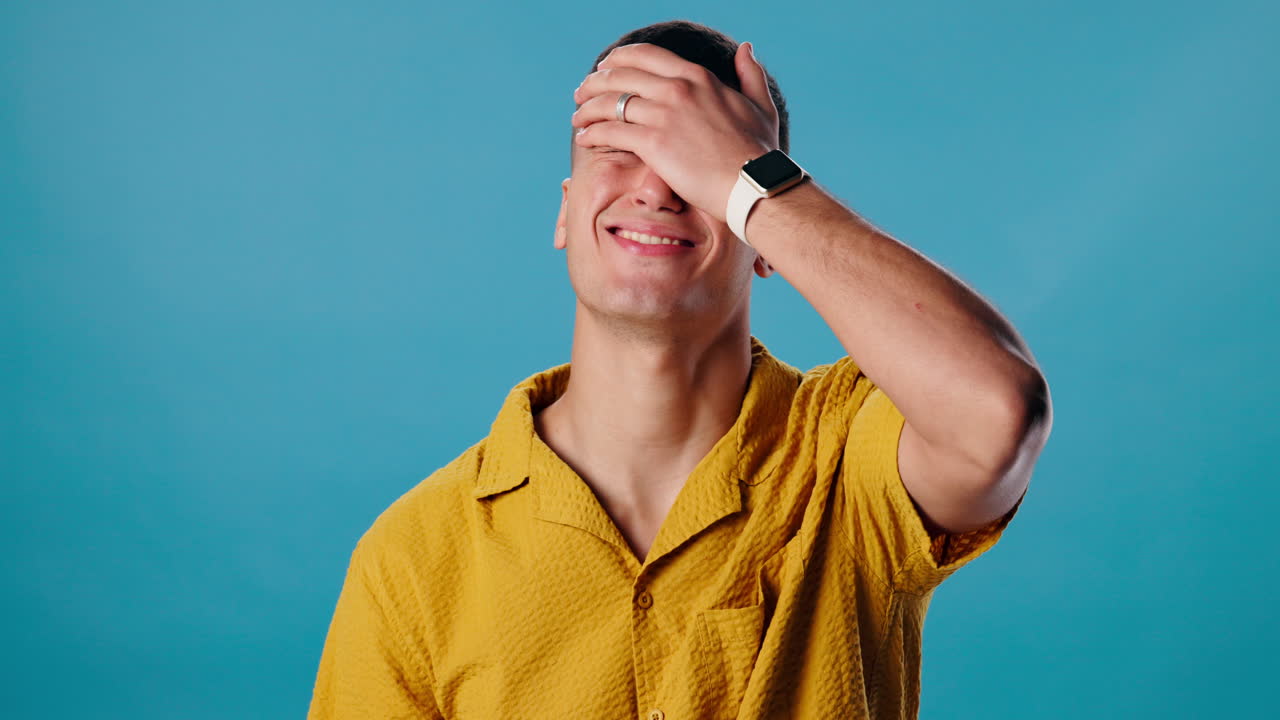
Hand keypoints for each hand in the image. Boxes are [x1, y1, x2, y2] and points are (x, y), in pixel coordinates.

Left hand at [571, 41, 778, 223]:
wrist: (753, 184)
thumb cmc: (759, 152)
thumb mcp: (760, 105)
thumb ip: (751, 75)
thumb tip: (746, 49)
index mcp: (698, 77)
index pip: (646, 56)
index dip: (619, 59)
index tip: (605, 68)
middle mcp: (678, 89)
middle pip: (621, 75)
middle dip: (595, 82)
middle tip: (581, 93)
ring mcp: (664, 114)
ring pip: (610, 102)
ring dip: (587, 109)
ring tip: (578, 118)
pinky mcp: (653, 143)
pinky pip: (610, 131)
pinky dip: (592, 133)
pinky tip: (583, 138)